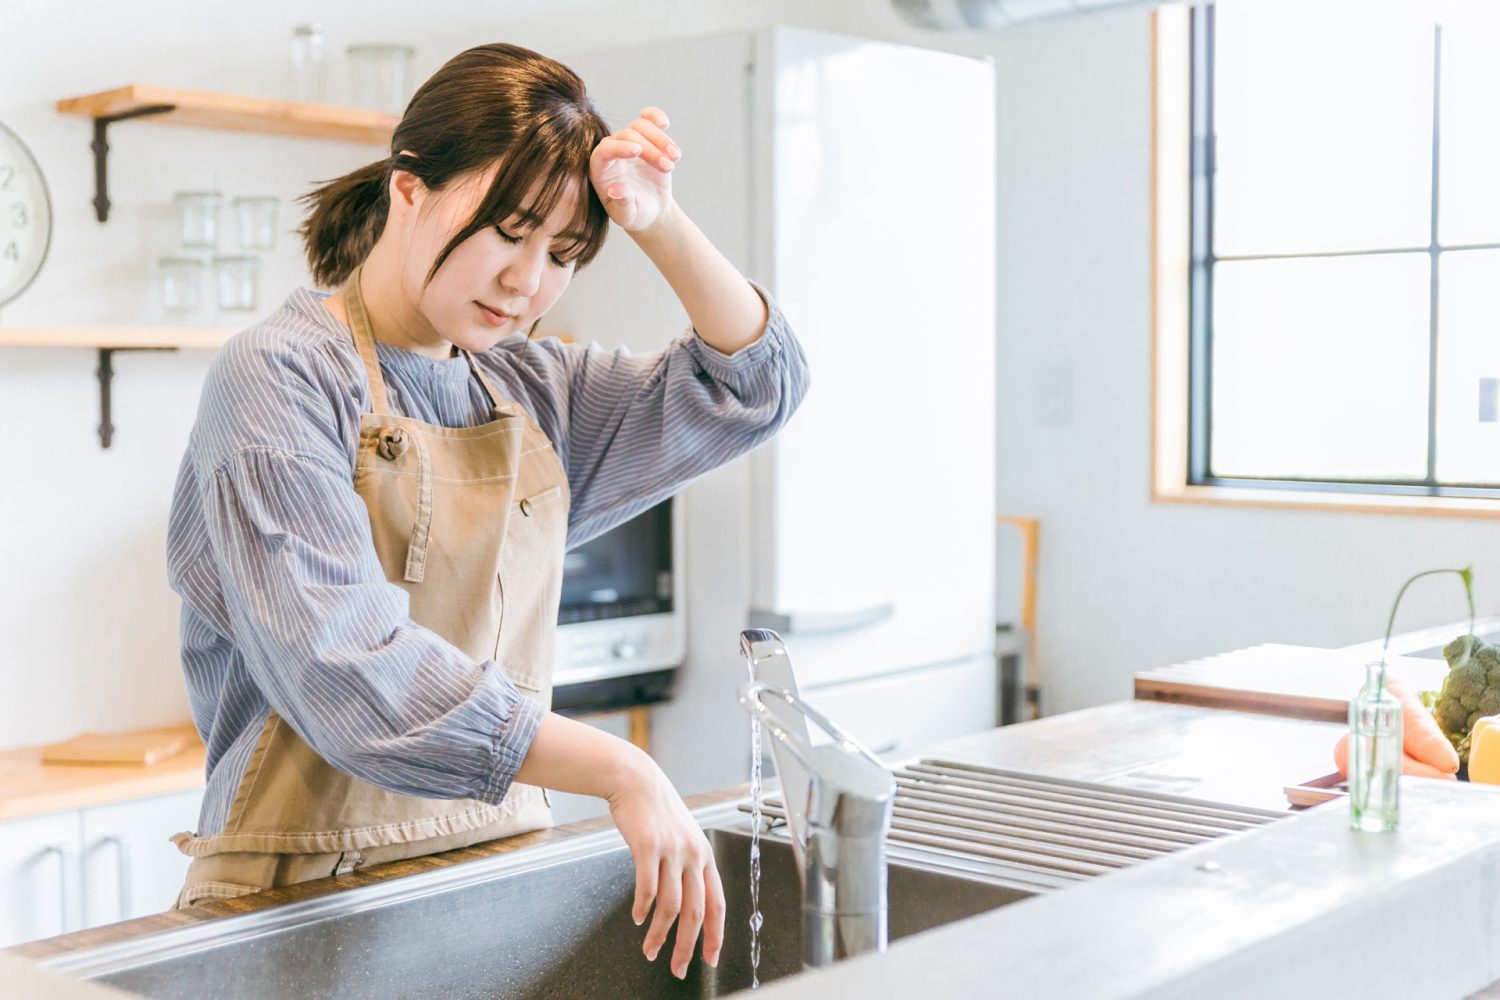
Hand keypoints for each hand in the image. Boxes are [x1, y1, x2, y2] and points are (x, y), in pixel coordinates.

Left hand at [589, 106, 681, 233]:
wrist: (651, 209)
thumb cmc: (635, 214)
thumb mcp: (627, 216)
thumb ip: (622, 203)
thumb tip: (615, 189)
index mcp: (600, 170)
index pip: (603, 152)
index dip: (618, 148)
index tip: (638, 151)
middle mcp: (611, 152)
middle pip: (627, 137)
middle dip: (650, 150)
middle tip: (668, 168)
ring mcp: (628, 142)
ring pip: (640, 126)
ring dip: (660, 140)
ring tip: (675, 158)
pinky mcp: (644, 138)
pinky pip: (646, 119)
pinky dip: (655, 116)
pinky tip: (665, 123)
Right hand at [606, 747, 724, 978]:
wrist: (635, 779)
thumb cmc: (655, 809)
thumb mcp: (682, 835)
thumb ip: (686, 864)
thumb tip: (684, 901)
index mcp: (704, 855)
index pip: (717, 903)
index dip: (715, 935)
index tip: (710, 958)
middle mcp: (693, 854)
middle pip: (696, 912)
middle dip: (688, 946)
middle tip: (679, 969)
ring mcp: (671, 851)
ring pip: (671, 907)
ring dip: (659, 935)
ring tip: (649, 950)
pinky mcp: (648, 847)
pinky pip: (648, 889)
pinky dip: (642, 909)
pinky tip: (637, 919)